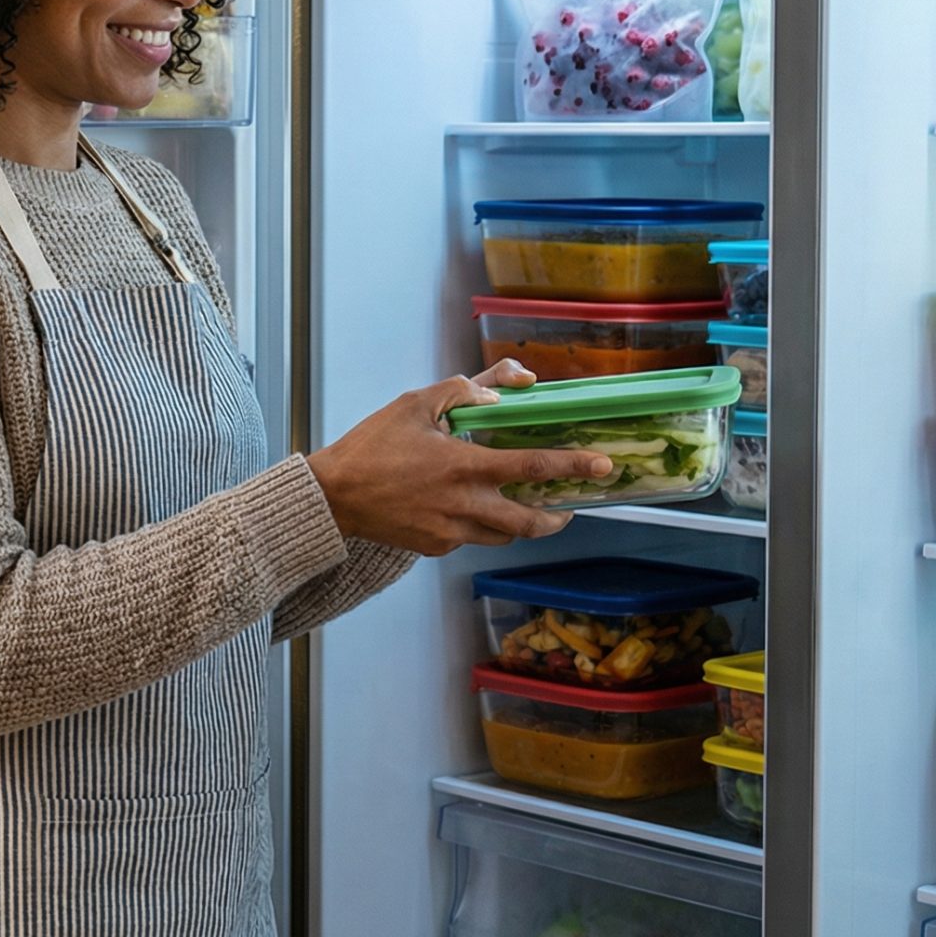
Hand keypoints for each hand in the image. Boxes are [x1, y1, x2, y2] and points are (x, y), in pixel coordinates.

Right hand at [305, 359, 613, 555]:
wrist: (332, 497)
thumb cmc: (371, 445)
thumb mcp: (415, 403)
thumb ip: (465, 391)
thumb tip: (506, 389)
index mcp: (465, 466)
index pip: (533, 466)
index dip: (573, 465)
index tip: (602, 466)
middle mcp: (465, 505)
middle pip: (529, 521)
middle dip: (557, 516)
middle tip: (569, 506)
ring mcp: (451, 532)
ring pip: (503, 535)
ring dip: (520, 523)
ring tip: (525, 509)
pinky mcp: (435, 547)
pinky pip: (469, 537)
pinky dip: (478, 524)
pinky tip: (465, 508)